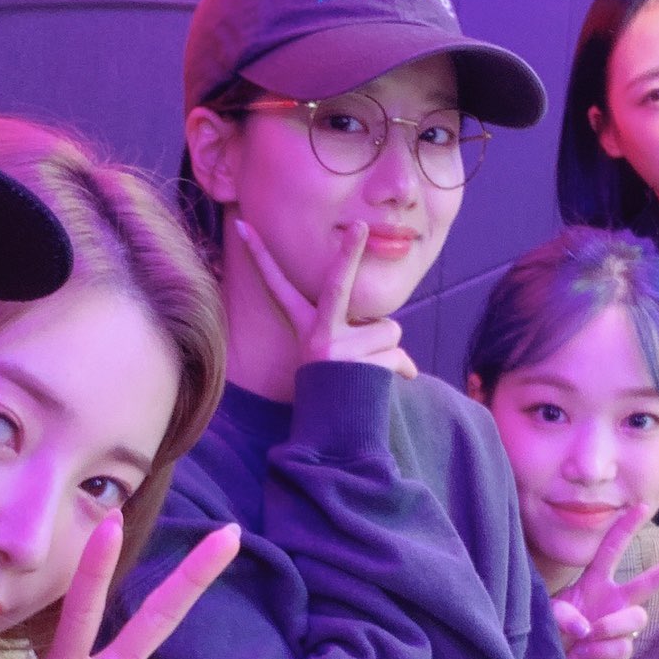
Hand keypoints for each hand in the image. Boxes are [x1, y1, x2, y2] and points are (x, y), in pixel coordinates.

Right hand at [234, 216, 417, 378]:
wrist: (334, 433)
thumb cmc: (339, 389)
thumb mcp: (339, 359)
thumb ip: (367, 344)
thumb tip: (412, 371)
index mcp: (307, 327)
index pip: (278, 286)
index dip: (261, 255)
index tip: (246, 225)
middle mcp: (319, 336)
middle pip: (337, 284)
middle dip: (349, 252)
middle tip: (359, 224)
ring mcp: (338, 352)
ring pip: (388, 328)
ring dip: (389, 349)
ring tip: (368, 371)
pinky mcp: (359, 367)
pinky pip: (397, 355)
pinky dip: (400, 369)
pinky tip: (380, 384)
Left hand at [551, 504, 658, 658]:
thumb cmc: (554, 631)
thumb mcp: (550, 614)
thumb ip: (562, 613)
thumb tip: (586, 625)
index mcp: (597, 583)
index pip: (613, 549)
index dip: (627, 527)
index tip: (643, 505)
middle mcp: (616, 601)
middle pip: (652, 581)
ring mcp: (622, 628)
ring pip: (636, 618)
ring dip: (609, 626)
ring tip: (587, 637)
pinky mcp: (622, 653)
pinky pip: (621, 647)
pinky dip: (599, 651)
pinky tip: (587, 655)